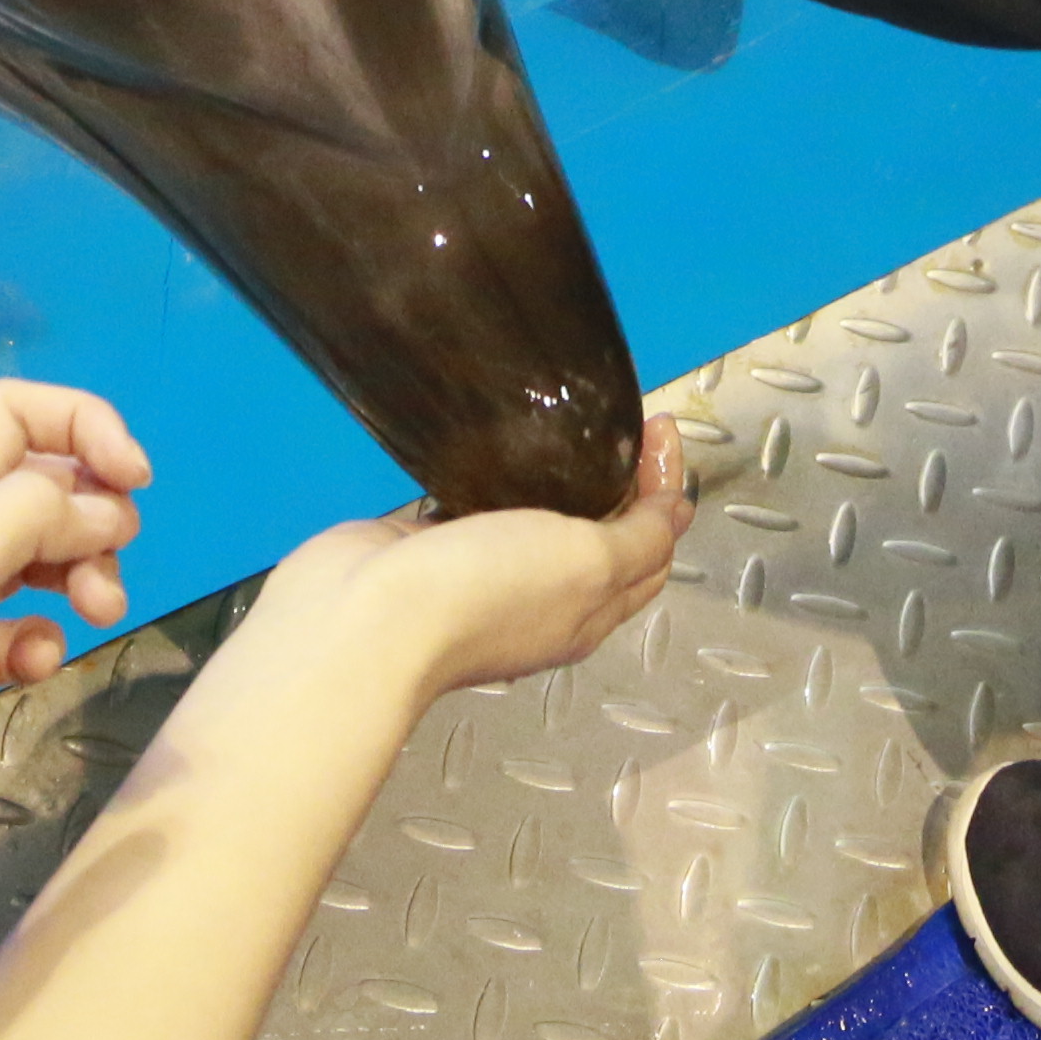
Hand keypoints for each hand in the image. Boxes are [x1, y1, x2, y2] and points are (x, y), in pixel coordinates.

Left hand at [0, 381, 151, 944]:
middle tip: (102, 577)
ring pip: (43, 558)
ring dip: (87, 573)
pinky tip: (36, 672)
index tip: (133, 481)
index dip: (82, 424)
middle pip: (42, 485)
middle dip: (97, 514)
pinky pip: (25, 634)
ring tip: (100, 617)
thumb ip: (25, 518)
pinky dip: (47, 641)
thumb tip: (101, 510)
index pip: (13, 414)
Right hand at [231, 422, 694, 709]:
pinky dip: (500, 478)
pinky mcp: (434, 548)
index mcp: (588, 611)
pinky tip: (500, 445)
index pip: (650, 550)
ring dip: (563, 477)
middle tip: (624, 420)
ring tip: (570, 424)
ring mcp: (485, 574)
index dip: (665, 489)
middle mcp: (542, 599)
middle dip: (624, 480)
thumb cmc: (483, 594)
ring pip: (541, 522)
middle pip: (601, 538)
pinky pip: (480, 508)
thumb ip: (639, 540)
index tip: (660, 426)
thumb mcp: (588, 565)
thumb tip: (677, 516)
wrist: (363, 620)